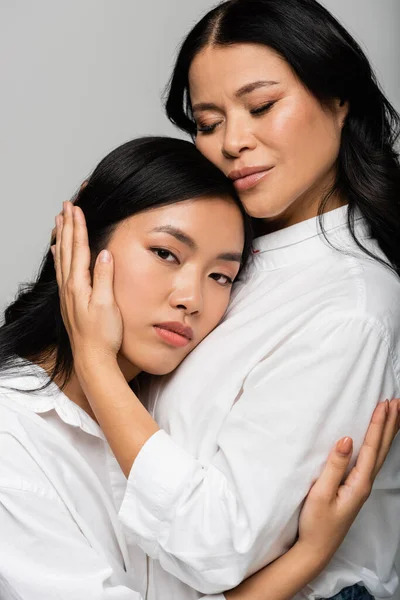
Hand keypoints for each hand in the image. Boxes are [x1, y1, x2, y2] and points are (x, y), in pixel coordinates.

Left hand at [53, 201, 122, 361]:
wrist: (92, 358)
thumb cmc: (103, 335)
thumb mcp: (106, 305)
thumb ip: (104, 278)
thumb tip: (104, 253)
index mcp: (79, 284)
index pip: (78, 249)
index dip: (78, 227)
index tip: (76, 208)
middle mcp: (69, 286)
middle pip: (67, 249)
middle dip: (68, 225)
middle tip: (66, 206)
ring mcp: (68, 293)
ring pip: (62, 258)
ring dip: (62, 237)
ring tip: (59, 221)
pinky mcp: (69, 300)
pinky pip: (61, 270)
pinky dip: (59, 256)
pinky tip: (58, 251)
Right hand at [297, 398, 399, 565]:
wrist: (316, 549)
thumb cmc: (316, 523)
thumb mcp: (320, 494)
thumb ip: (334, 466)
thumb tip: (347, 440)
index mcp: (358, 483)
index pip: (371, 447)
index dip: (378, 424)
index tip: (384, 404)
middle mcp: (364, 483)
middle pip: (381, 448)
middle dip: (389, 424)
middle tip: (396, 402)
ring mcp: (361, 487)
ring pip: (380, 454)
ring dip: (387, 433)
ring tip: (395, 415)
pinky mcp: (355, 489)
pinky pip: (372, 460)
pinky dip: (378, 445)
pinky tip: (377, 441)